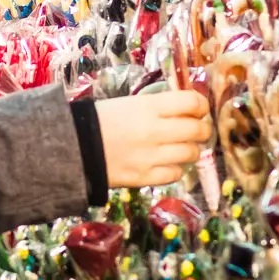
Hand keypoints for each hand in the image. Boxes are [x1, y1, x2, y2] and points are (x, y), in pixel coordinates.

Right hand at [96, 89, 211, 188]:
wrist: (76, 147)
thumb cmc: (101, 120)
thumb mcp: (130, 103)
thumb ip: (158, 107)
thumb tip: (186, 110)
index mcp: (150, 107)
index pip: (192, 102)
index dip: (201, 105)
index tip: (199, 110)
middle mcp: (155, 131)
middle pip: (197, 130)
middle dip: (203, 130)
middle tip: (199, 131)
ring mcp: (151, 156)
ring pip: (191, 153)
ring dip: (192, 150)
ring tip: (183, 148)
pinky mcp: (145, 177)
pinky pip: (176, 174)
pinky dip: (176, 168)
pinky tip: (168, 163)